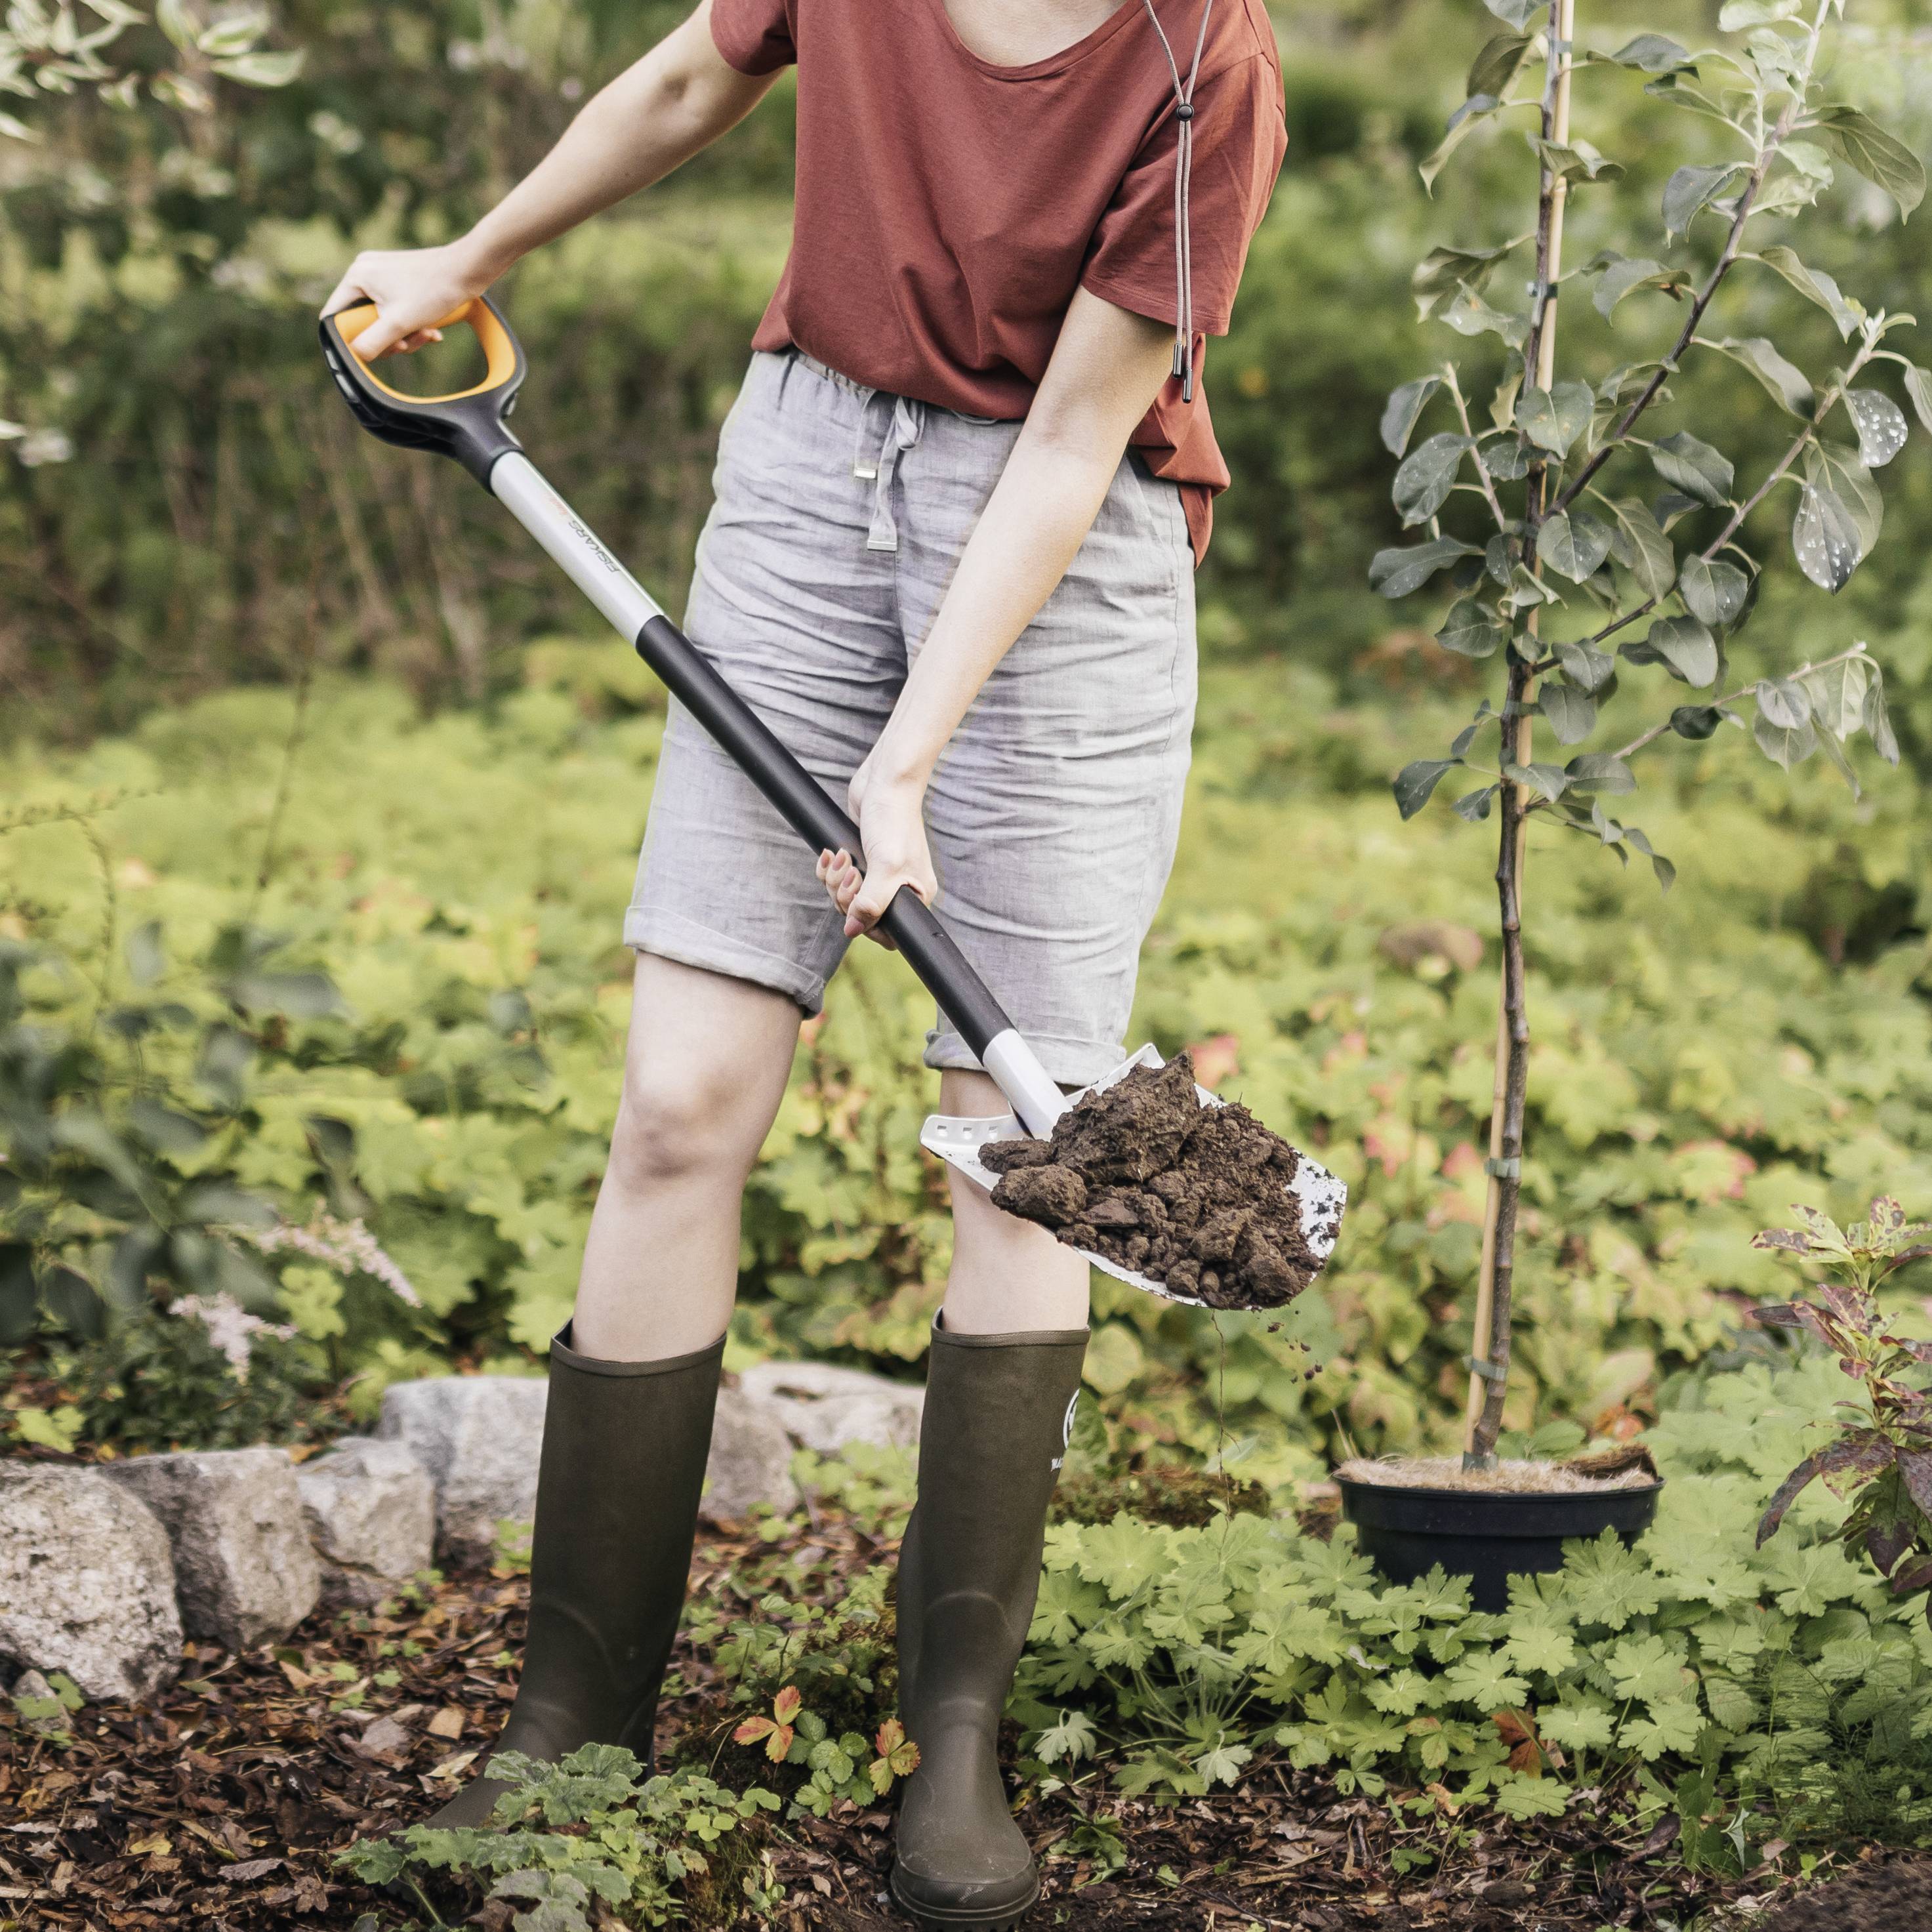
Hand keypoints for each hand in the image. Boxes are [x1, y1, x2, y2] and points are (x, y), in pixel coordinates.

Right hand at [320, 241, 491, 360]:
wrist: (468, 271)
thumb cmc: (434, 291)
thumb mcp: (398, 324)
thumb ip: (372, 342)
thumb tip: (354, 356)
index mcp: (356, 276)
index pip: (336, 315)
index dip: (349, 338)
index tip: (370, 350)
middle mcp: (365, 272)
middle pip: (363, 321)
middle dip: (388, 339)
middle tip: (407, 343)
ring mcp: (383, 275)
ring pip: (383, 320)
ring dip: (405, 334)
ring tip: (427, 333)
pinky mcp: (400, 281)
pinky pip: (397, 312)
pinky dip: (413, 325)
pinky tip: (432, 329)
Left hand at [815, 761, 936, 950]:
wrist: (884, 782)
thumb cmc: (893, 821)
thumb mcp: (886, 867)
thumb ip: (871, 904)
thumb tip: (853, 930)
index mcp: (915, 895)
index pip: (889, 933)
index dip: (867, 925)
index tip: (857, 904)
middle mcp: (898, 888)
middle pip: (861, 915)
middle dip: (846, 896)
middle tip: (851, 871)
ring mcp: (878, 874)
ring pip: (845, 897)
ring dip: (835, 880)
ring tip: (841, 857)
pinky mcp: (860, 859)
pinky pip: (836, 879)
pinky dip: (829, 870)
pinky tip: (830, 853)